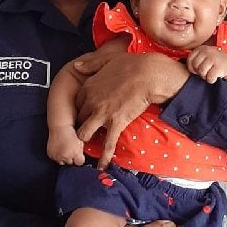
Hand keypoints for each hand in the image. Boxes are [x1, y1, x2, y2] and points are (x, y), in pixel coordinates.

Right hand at [47, 125, 85, 164]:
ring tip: (65, 150)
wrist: (59, 128)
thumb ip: (81, 153)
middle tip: (71, 151)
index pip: (79, 163)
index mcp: (75, 153)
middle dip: (71, 158)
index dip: (79, 159)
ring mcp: (57, 156)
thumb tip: (81, 159)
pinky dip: (57, 156)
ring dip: (64, 158)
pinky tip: (59, 150)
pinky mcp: (51, 155)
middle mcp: (66, 156)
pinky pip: (55, 159)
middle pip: (71, 163)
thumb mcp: (80, 143)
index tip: (78, 155)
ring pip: (62, 163)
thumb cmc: (70, 133)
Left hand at [73, 52, 188, 168]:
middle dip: (81, 125)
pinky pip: (107, 144)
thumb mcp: (107, 59)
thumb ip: (90, 64)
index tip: (85, 114)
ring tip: (86, 148)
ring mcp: (102, 114)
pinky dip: (104, 157)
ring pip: (84, 133)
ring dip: (86, 139)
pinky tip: (102, 166)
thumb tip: (76, 65)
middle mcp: (91, 102)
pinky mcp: (116, 123)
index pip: (77, 103)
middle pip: (79, 118)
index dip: (80, 109)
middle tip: (87, 131)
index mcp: (88, 87)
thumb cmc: (132, 64)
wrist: (150, 74)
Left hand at [186, 45, 226, 83]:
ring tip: (209, 73)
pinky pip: (210, 77)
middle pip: (195, 66)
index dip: (192, 68)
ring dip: (204, 76)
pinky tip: (214, 77)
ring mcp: (214, 58)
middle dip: (198, 72)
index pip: (189, 60)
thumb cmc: (210, 62)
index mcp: (200, 49)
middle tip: (205, 71)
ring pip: (202, 71)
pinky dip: (211, 79)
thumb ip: (192, 60)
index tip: (197, 69)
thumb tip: (177, 70)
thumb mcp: (201, 57)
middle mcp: (207, 51)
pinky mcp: (220, 66)